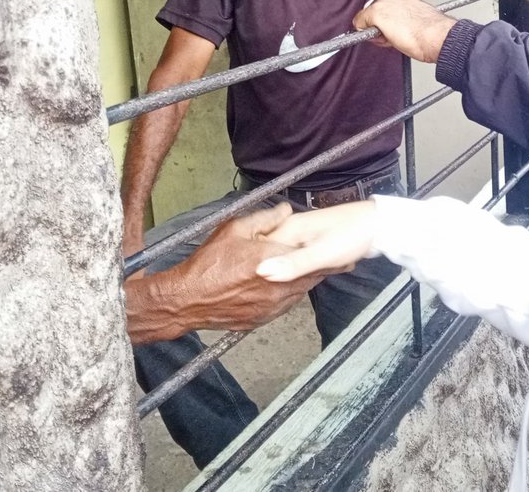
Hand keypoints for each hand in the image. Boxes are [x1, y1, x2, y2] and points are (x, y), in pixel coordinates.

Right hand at [125, 203, 324, 342]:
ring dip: (303, 280)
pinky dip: (287, 293)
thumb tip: (286, 210)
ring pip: (299, 291)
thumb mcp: (234, 230)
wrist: (188, 299)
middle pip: (310, 276)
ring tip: (302, 268)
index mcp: (272, 261)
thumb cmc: (208, 265)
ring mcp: (272, 306)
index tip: (341, 250)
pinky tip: (281, 283)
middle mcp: (277, 286)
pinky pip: (285, 304)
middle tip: (328, 259)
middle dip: (319, 266)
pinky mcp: (264, 318)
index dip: (327, 251)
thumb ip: (264, 218)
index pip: (311, 256)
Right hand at [257, 201, 377, 282]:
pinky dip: (301, 270)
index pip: (259, 250)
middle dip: (274, 273)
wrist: (378, 225)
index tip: (258, 287)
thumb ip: (293, 264)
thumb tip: (261, 273)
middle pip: (269, 256)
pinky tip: (311, 276)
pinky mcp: (310, 243)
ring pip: (282, 259)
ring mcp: (300, 236)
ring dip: (289, 273)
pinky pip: (296, 259)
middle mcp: (290, 229)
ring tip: (302, 280)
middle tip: (281, 288)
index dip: (257, 270)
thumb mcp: (323, 254)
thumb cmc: (353, 235)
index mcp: (288, 228)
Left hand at [353, 0, 455, 62]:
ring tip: (393, 39)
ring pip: (368, 18)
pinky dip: (364, 33)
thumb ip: (406, 22)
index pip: (386, 11)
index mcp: (404, 0)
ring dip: (375, 31)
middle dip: (379, 27)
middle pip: (374, 14)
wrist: (436, 36)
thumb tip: (398, 29)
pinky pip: (359, 23)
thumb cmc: (432, 34)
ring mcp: (383, 5)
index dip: (387, 25)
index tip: (395, 33)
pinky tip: (383, 39)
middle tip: (394, 38)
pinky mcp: (375, 13)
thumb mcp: (419, 23)